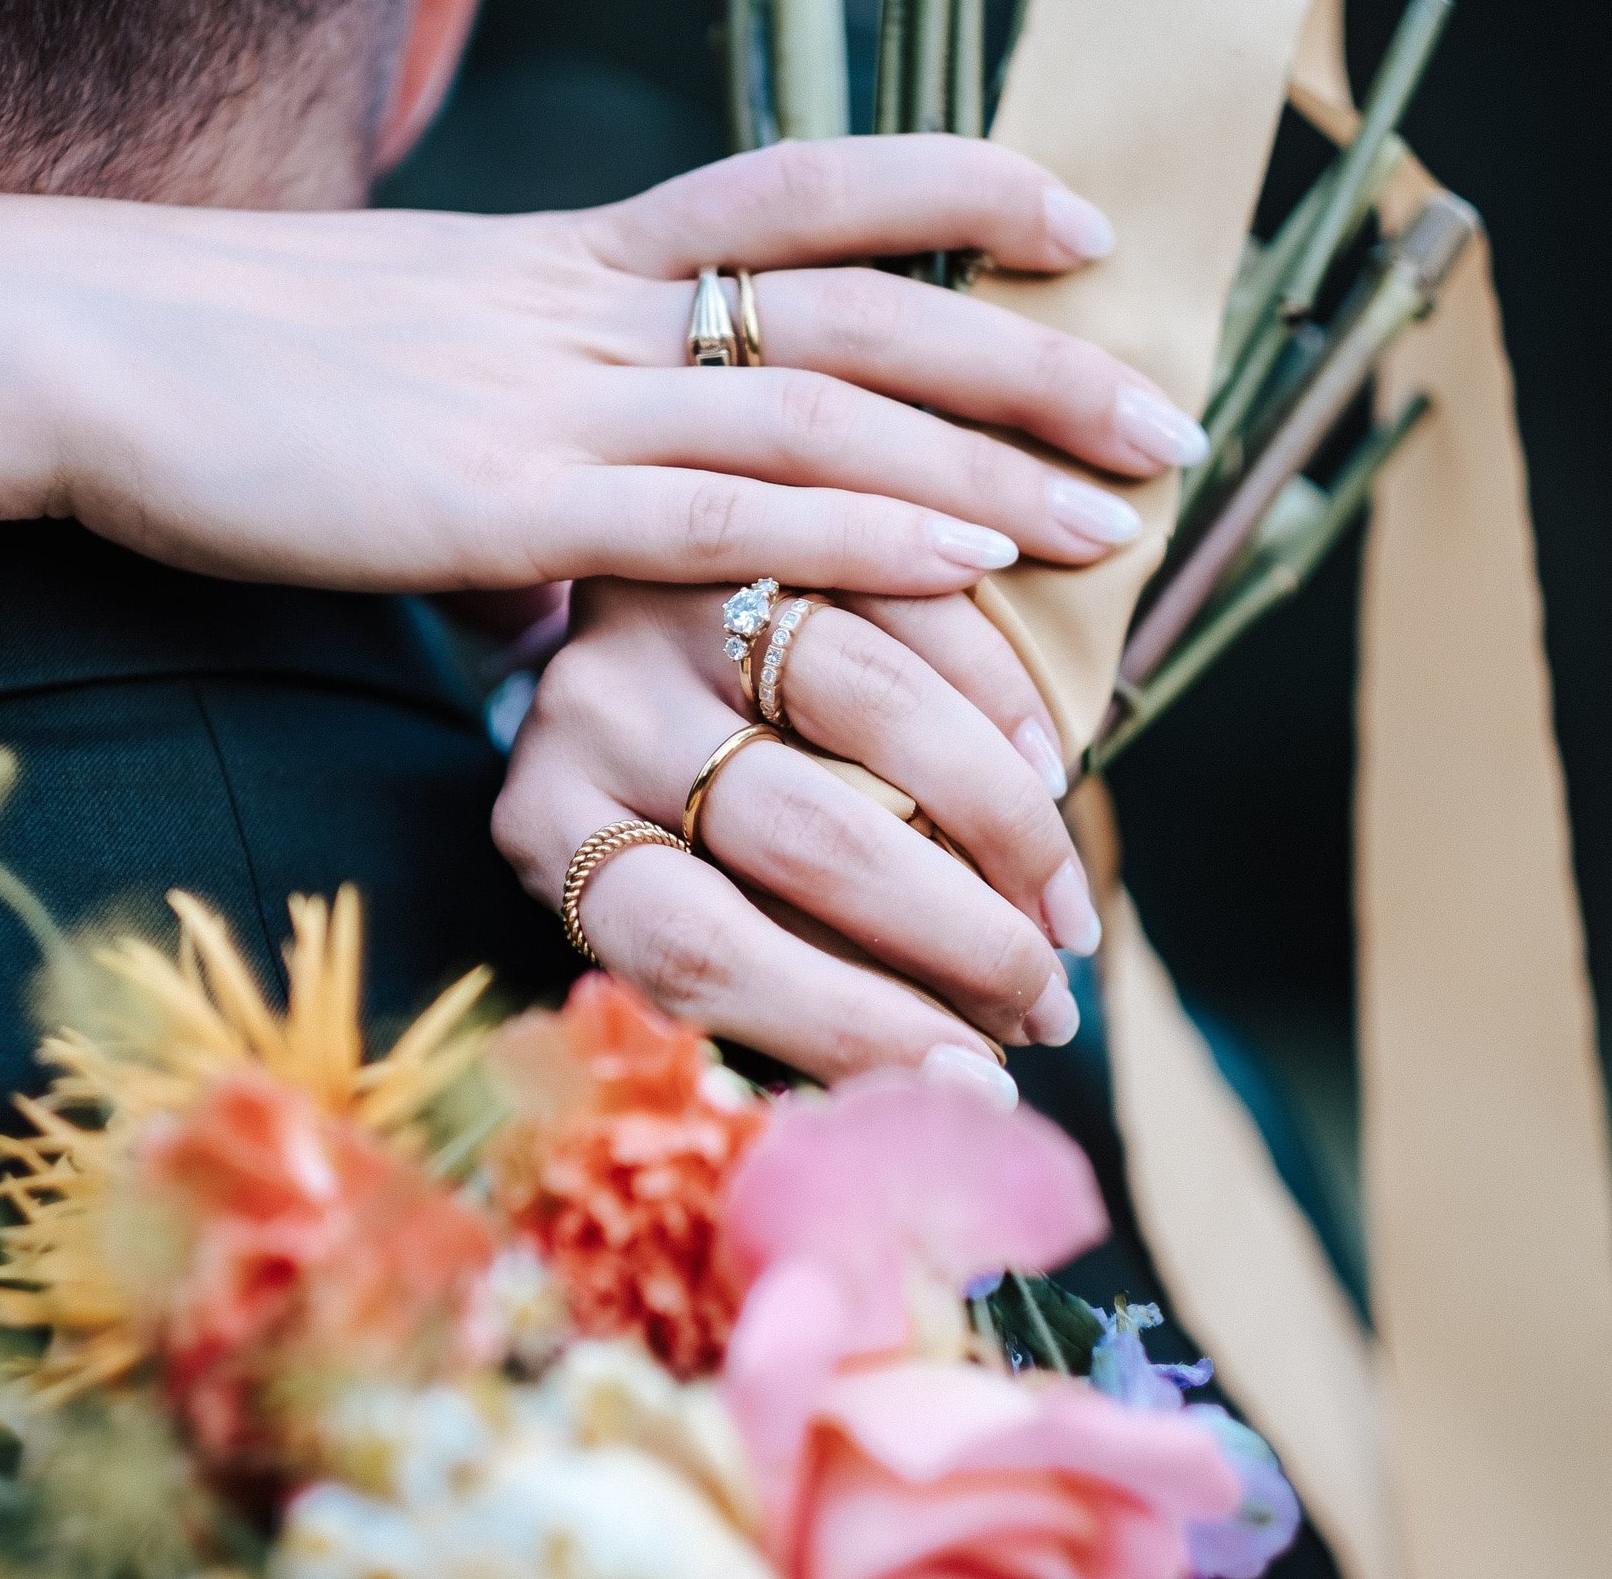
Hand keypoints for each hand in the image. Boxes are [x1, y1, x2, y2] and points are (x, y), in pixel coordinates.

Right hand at [0, 136, 1204, 594]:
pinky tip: (970, 563)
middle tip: (1168, 407)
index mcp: (566, 264)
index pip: (799, 193)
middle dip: (1031, 351)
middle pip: (863, 302)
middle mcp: (588, 310)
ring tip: (1123, 513)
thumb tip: (562, 579)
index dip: (949, 191)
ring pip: (824, 413)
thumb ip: (514, 467)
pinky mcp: (502, 504)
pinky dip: (858, 536)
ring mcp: (552, 400)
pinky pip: (719, 518)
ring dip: (988, 459)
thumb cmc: (214, 376)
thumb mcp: (396, 388)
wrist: (59, 350)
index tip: (1070, 217)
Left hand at [492, 578, 1105, 1093]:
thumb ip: (751, 973)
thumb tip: (928, 1092)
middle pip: (805, 833)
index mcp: (548, 829)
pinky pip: (909, 607)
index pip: (693, 954)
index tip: (972, 1085)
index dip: (845, 1026)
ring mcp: (683, 597)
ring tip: (1063, 915)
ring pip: (874, 708)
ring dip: (1001, 823)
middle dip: (956, 937)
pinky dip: (998, 698)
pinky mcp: (770, 518)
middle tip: (1044, 1005)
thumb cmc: (649, 807)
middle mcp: (593, 707)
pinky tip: (1053, 774)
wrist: (587, 573)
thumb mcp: (653, 892)